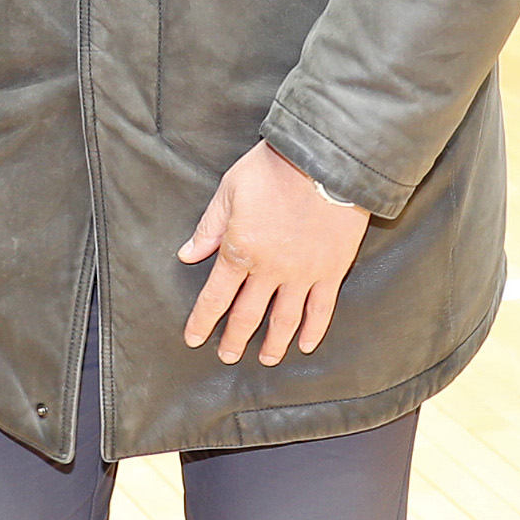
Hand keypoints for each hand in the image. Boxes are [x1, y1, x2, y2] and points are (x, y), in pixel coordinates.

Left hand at [178, 144, 370, 366]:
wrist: (325, 160)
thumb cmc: (274, 169)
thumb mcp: (230, 190)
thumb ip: (209, 227)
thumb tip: (188, 254)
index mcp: (240, 251)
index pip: (215, 297)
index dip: (203, 321)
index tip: (194, 339)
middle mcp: (269, 270)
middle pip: (248, 315)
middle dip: (234, 340)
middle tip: (226, 356)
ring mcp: (302, 274)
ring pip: (284, 320)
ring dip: (273, 344)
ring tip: (265, 359)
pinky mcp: (331, 270)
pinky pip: (321, 309)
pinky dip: (314, 330)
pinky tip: (306, 345)